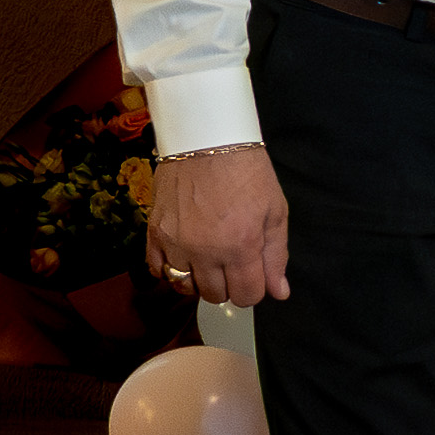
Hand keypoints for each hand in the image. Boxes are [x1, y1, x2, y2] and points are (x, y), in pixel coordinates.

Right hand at [147, 147, 290, 309]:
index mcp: (240, 246)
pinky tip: (184, 259)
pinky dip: (170, 271)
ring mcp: (176, 244)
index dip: (255, 289)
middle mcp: (205, 251)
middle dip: (229, 286)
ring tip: (209, 261)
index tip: (255, 274)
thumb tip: (279, 292)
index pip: (246, 296)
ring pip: (185, 288)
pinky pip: (157, 271)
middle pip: (216, 296)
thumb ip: (276, 255)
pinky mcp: (154, 233)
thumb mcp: (275, 210)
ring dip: (200, 281)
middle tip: (234, 263)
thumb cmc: (247, 171)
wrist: (206, 138)